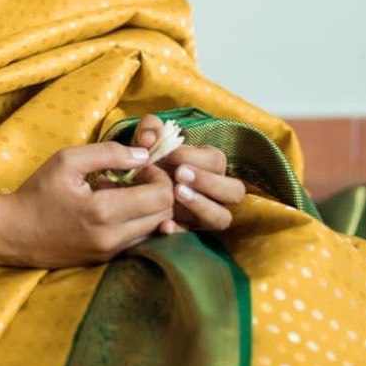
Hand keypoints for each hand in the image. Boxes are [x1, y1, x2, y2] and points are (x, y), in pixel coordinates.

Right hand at [1, 141, 175, 267]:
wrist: (13, 232)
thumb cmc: (38, 192)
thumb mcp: (67, 160)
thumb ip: (109, 153)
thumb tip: (144, 154)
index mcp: (104, 211)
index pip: (161, 196)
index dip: (160, 176)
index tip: (141, 165)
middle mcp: (113, 237)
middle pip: (164, 215)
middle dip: (160, 192)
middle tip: (138, 177)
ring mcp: (110, 253)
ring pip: (155, 230)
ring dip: (150, 209)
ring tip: (126, 193)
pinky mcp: (106, 260)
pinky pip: (139, 240)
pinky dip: (138, 223)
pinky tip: (117, 210)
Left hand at [132, 114, 245, 233]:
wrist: (131, 184)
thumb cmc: (147, 156)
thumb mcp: (145, 138)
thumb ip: (149, 128)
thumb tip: (150, 139)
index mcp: (210, 164)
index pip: (216, 160)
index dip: (194, 156)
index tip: (168, 154)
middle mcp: (215, 192)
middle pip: (234, 191)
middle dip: (208, 182)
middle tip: (180, 175)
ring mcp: (204, 214)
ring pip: (222, 217)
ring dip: (202, 206)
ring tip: (176, 194)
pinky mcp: (189, 231)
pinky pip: (193, 237)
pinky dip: (180, 231)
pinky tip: (164, 224)